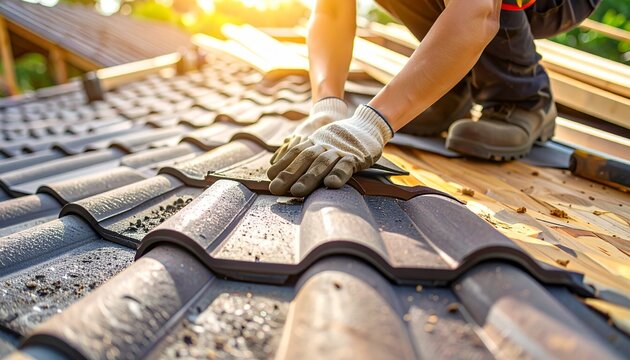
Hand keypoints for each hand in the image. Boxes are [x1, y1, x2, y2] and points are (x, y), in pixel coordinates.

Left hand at [268, 105, 393, 196]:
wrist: (369, 124)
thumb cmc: (342, 139)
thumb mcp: (322, 142)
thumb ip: (307, 153)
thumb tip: (281, 166)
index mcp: (315, 142)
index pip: (296, 152)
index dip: (283, 164)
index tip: (269, 176)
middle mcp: (325, 145)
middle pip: (305, 159)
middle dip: (289, 174)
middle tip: (275, 189)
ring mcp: (340, 150)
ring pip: (323, 163)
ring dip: (309, 178)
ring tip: (296, 191)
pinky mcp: (357, 157)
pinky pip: (346, 166)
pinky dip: (338, 175)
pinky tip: (330, 185)